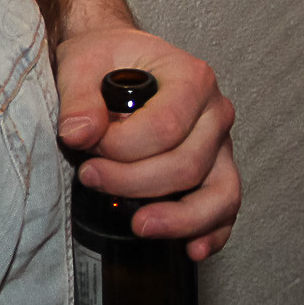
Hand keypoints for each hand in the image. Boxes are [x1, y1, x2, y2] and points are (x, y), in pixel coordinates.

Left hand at [56, 25, 238, 259]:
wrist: (119, 55)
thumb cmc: (106, 57)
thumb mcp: (81, 63)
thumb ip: (78, 98)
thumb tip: (78, 134)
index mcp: (192, 78)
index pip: (165, 128)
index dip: (122, 147)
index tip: (87, 147)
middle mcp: (215, 112)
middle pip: (187, 165)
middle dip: (134, 182)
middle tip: (90, 177)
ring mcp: (221, 145)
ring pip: (219, 194)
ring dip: (179, 218)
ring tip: (140, 226)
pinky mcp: (217, 170)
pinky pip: (226, 207)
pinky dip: (212, 231)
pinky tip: (191, 249)